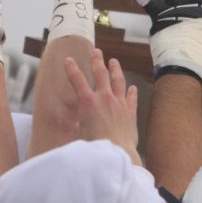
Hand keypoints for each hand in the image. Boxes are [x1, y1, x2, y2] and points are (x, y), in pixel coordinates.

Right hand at [63, 49, 140, 164]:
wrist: (116, 151)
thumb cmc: (94, 145)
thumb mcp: (79, 132)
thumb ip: (79, 123)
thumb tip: (77, 122)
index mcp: (87, 102)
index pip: (77, 80)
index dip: (71, 69)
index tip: (68, 60)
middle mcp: (104, 98)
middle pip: (100, 74)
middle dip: (97, 60)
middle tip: (96, 51)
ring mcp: (119, 103)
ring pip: (118, 81)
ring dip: (115, 69)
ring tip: (114, 61)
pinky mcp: (130, 112)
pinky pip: (131, 98)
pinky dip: (132, 92)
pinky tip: (133, 87)